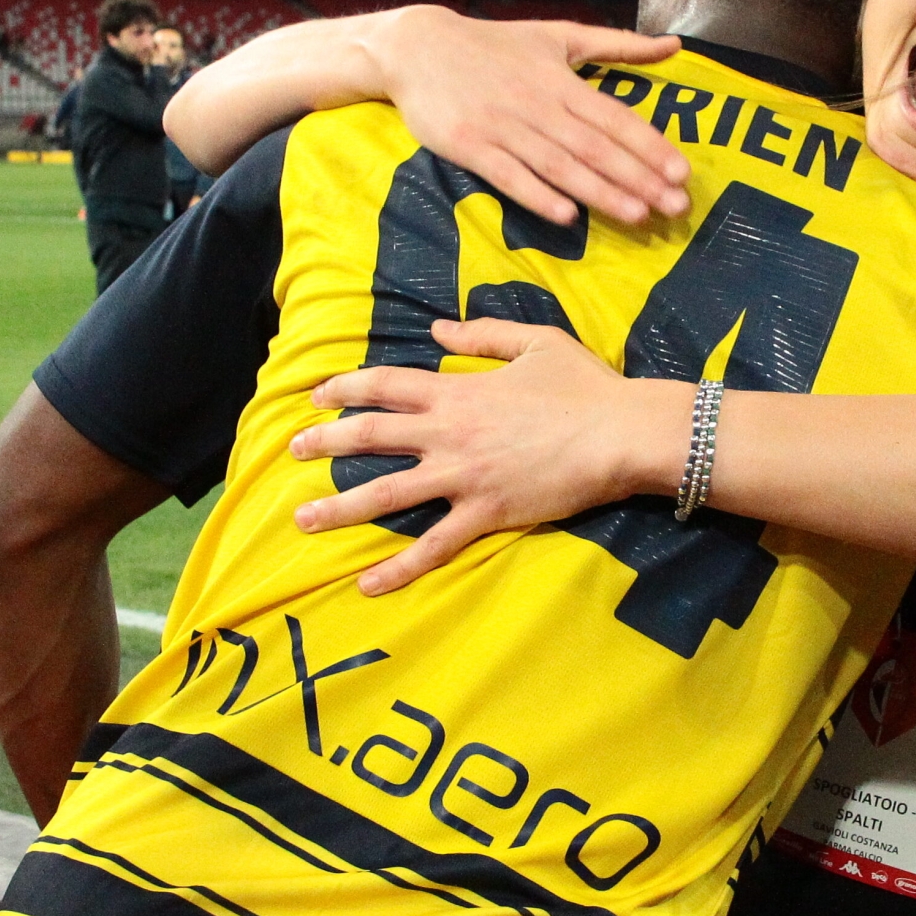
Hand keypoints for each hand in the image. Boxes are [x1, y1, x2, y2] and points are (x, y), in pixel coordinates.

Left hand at [286, 318, 684, 594]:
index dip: (345, 389)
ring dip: (339, 508)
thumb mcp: (534, 342)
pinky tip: (366, 584)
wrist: (622, 433)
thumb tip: (437, 331)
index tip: (317, 396)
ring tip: (303, 520)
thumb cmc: (585, 386)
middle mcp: (449, 433)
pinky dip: (397, 568)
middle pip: (370, 437)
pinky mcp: (485, 515)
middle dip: (324, 443)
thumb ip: (481, 335)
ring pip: (385, 495)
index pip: (385, 386)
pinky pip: (433, 547)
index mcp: (458, 391)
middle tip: (293, 450)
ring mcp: (463, 477)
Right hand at [371, 8, 688, 225]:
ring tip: (637, 215)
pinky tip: (567, 216)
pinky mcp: (469, 146)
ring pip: (559, 165)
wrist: (418, 47)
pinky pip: (508, 176)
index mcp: (561, 79)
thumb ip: (618, 44)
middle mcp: (536, 104)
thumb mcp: (559, 35)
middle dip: (638, 178)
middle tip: (675, 206)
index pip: (615, 117)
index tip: (682, 171)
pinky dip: (537, 195)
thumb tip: (675, 45)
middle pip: (595, 146)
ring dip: (600, 192)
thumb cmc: (496, 44)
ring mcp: (502, 127)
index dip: (650, 145)